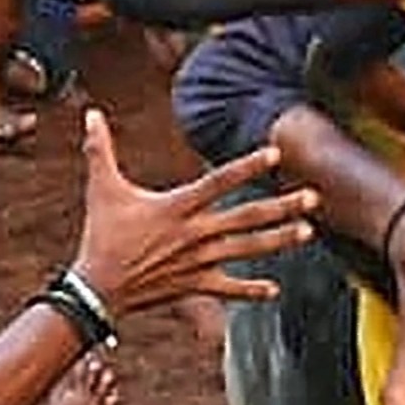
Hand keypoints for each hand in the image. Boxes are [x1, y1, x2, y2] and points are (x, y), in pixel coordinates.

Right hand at [69, 108, 317, 311]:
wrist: (97, 288)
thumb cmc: (101, 235)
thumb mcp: (100, 189)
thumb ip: (100, 149)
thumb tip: (90, 114)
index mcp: (176, 207)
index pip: (218, 182)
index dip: (247, 167)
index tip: (275, 154)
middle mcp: (194, 234)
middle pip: (245, 218)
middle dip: (282, 207)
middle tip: (314, 197)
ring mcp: (197, 262)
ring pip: (246, 250)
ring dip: (279, 241)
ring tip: (309, 232)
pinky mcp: (194, 285)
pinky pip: (227, 288)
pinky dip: (250, 290)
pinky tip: (274, 290)